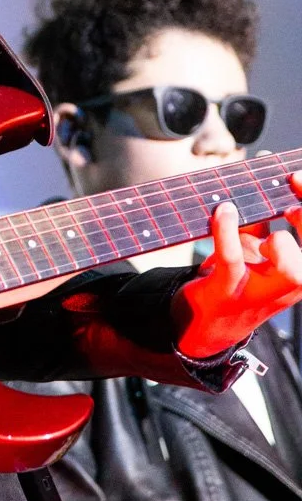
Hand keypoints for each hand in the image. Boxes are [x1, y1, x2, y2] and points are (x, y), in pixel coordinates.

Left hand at [173, 174, 301, 357]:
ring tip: (263, 231)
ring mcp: (262, 293)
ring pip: (291, 272)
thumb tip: (265, 176)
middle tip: (291, 207)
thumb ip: (262, 219)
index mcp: (299, 271)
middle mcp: (289, 287)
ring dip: (281, 243)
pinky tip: (223, 212)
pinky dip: (227, 232)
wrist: (206, 324)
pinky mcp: (229, 291)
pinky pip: (233, 260)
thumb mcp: (254, 249)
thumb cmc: (237, 278)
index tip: (296, 180)